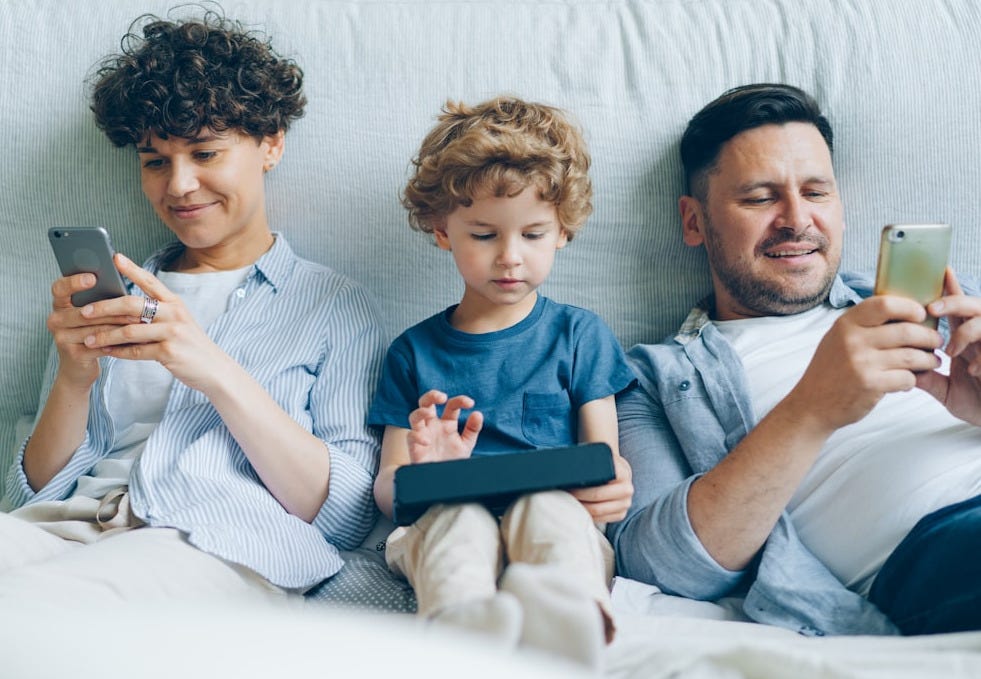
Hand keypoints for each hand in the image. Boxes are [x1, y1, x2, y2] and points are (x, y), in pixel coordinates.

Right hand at [47, 270, 140, 387]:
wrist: (80, 368)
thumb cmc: (93, 332)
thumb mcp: (93, 315)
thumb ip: (100, 299)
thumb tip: (125, 280)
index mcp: (59, 305)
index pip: (60, 288)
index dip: (74, 282)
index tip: (93, 277)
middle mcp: (55, 320)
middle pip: (85, 311)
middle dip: (113, 309)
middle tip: (136, 304)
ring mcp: (61, 338)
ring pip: (95, 328)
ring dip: (120, 325)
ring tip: (141, 321)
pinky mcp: (73, 354)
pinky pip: (100, 345)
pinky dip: (119, 342)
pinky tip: (134, 339)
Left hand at [77, 254, 229, 390]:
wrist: (214, 368)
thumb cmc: (190, 344)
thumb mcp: (178, 322)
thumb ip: (156, 313)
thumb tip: (122, 307)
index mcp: (175, 302)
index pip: (150, 281)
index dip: (131, 268)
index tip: (114, 258)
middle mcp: (174, 313)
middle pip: (132, 304)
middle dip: (105, 307)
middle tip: (85, 311)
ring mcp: (172, 332)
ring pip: (130, 330)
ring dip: (106, 335)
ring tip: (88, 339)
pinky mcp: (169, 352)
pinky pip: (136, 351)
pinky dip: (118, 352)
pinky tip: (107, 352)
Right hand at [406, 389, 482, 462]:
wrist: (443, 480)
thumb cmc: (452, 460)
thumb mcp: (466, 444)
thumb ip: (472, 429)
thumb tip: (478, 413)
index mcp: (447, 423)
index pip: (451, 405)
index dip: (460, 400)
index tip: (470, 403)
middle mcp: (433, 426)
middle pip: (426, 403)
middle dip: (432, 395)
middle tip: (442, 397)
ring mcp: (423, 434)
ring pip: (414, 416)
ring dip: (421, 411)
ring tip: (429, 413)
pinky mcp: (414, 447)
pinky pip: (410, 436)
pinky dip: (417, 436)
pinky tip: (427, 441)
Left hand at [569, 454, 633, 522]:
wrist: (617, 473)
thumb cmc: (604, 465)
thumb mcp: (601, 458)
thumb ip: (590, 460)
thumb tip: (568, 464)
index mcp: (622, 472)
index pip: (601, 479)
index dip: (583, 482)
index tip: (569, 483)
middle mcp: (627, 488)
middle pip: (597, 496)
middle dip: (578, 496)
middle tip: (565, 493)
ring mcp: (625, 503)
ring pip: (598, 510)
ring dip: (581, 507)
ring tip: (569, 502)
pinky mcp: (621, 514)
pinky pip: (602, 519)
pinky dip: (588, 515)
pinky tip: (579, 510)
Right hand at [786, 295, 942, 433]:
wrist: (812, 404)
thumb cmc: (830, 370)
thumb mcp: (838, 338)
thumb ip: (863, 324)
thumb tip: (902, 312)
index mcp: (846, 324)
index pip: (885, 304)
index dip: (909, 307)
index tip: (921, 315)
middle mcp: (853, 340)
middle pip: (906, 331)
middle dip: (929, 337)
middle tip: (936, 342)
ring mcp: (861, 362)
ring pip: (912, 356)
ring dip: (928, 360)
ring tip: (931, 361)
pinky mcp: (870, 384)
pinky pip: (907, 378)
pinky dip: (912, 380)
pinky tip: (908, 380)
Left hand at [917, 269, 980, 424]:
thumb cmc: (977, 403)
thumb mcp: (945, 390)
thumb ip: (926, 378)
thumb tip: (899, 368)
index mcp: (966, 339)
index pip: (957, 309)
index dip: (950, 289)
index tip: (941, 271)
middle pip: (973, 305)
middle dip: (953, 301)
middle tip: (932, 309)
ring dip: (965, 332)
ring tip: (951, 351)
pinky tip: (973, 372)